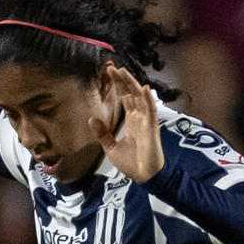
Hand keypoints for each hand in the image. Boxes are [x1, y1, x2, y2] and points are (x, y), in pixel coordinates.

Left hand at [91, 65, 163, 182]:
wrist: (144, 176)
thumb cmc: (132, 163)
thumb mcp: (111, 147)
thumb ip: (103, 134)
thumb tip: (91, 119)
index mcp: (131, 120)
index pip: (124, 97)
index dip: (118, 85)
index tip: (109, 73)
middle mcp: (139, 117)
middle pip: (131, 93)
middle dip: (122, 80)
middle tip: (112, 67)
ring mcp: (146, 121)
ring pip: (140, 97)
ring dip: (132, 84)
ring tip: (123, 71)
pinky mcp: (152, 128)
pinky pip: (151, 111)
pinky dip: (148, 100)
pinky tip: (144, 88)